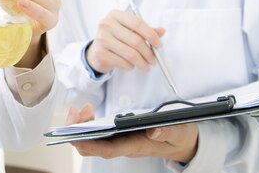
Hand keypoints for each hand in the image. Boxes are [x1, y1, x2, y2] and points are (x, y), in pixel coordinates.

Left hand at [67, 104, 198, 162]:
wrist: (182, 143)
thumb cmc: (178, 138)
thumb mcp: (178, 132)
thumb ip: (167, 132)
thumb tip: (154, 131)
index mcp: (136, 147)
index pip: (109, 150)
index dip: (91, 145)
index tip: (75, 136)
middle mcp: (125, 146)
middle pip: (94, 146)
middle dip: (79, 132)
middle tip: (76, 112)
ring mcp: (121, 141)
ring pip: (94, 140)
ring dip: (82, 126)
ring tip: (81, 108)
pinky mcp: (120, 135)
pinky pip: (99, 133)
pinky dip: (90, 122)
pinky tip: (88, 111)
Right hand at [86, 9, 164, 73]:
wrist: (96, 52)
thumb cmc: (116, 39)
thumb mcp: (129, 30)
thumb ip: (145, 30)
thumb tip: (161, 31)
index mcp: (115, 14)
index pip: (138, 23)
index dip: (151, 35)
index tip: (159, 45)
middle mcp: (106, 24)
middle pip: (136, 40)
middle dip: (149, 53)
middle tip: (154, 60)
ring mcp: (102, 38)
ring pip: (131, 54)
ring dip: (142, 62)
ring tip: (146, 66)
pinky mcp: (100, 53)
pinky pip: (123, 63)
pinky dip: (131, 66)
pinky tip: (131, 65)